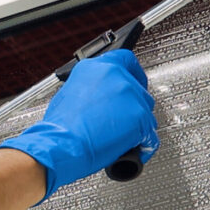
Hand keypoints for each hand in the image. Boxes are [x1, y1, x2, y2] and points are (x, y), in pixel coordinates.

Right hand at [0, 49, 159, 199]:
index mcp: (95, 68)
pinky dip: (143, 145)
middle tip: (123, 120)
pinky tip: (132, 150)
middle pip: (139, 89)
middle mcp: (115, 76)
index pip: (125, 60)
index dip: (133, 74)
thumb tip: (99, 98)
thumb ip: (90, 89)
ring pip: (146, 112)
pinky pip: (150, 134)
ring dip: (138, 125)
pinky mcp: (140, 117)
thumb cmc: (59, 128)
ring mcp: (130, 95)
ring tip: (121, 138)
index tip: (134, 81)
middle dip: (133, 106)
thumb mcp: (68, 95)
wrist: (60, 146)